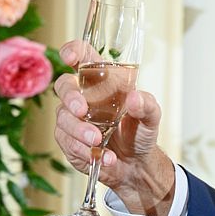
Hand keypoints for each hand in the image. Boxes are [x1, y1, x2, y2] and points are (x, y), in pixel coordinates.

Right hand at [53, 40, 175, 215]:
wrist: (136, 163)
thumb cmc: (140, 132)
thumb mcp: (151, 118)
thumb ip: (148, 105)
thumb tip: (135, 98)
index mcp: (102, 82)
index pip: (83, 57)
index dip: (73, 51)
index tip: (71, 57)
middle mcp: (83, 96)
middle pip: (63, 86)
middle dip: (70, 98)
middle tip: (82, 111)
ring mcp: (72, 118)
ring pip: (63, 118)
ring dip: (79, 131)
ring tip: (99, 142)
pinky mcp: (68, 139)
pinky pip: (66, 141)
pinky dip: (84, 150)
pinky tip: (103, 156)